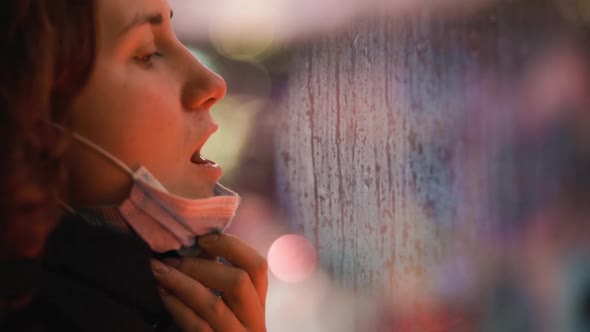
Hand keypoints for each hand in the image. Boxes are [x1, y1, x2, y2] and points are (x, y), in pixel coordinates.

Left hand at [151, 233, 267, 331]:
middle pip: (239, 282)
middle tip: (172, 258)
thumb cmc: (218, 331)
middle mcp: (254, 323)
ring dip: (181, 282)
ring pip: (213, 305)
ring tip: (158, 270)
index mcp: (258, 305)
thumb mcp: (229, 308)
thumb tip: (194, 247)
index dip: (231, 246)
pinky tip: (161, 293)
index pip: (257, 267)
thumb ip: (220, 282)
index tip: (202, 238)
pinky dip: (177, 306)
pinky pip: (196, 327)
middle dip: (201, 265)